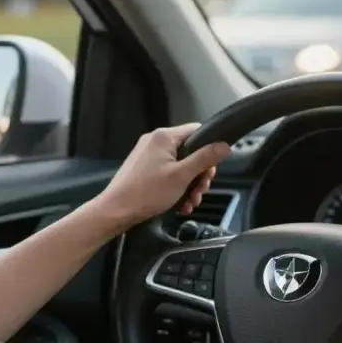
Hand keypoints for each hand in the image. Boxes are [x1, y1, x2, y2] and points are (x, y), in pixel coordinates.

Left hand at [98, 123, 231, 226]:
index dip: (210, 149)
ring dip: (190, 185)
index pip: (197, 131)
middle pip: (190, 152)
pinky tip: (179, 204)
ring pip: (180, 166)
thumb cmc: (147, 192)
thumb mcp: (182, 175)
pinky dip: (177, 187)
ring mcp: (148, 155)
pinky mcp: (144, 169)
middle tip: (200, 191)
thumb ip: (205, 159)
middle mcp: (155, 141)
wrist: (116, 211)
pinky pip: (168, 173)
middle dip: (199, 174)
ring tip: (190, 202)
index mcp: (164, 137)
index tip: (211, 171)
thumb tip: (225, 146)